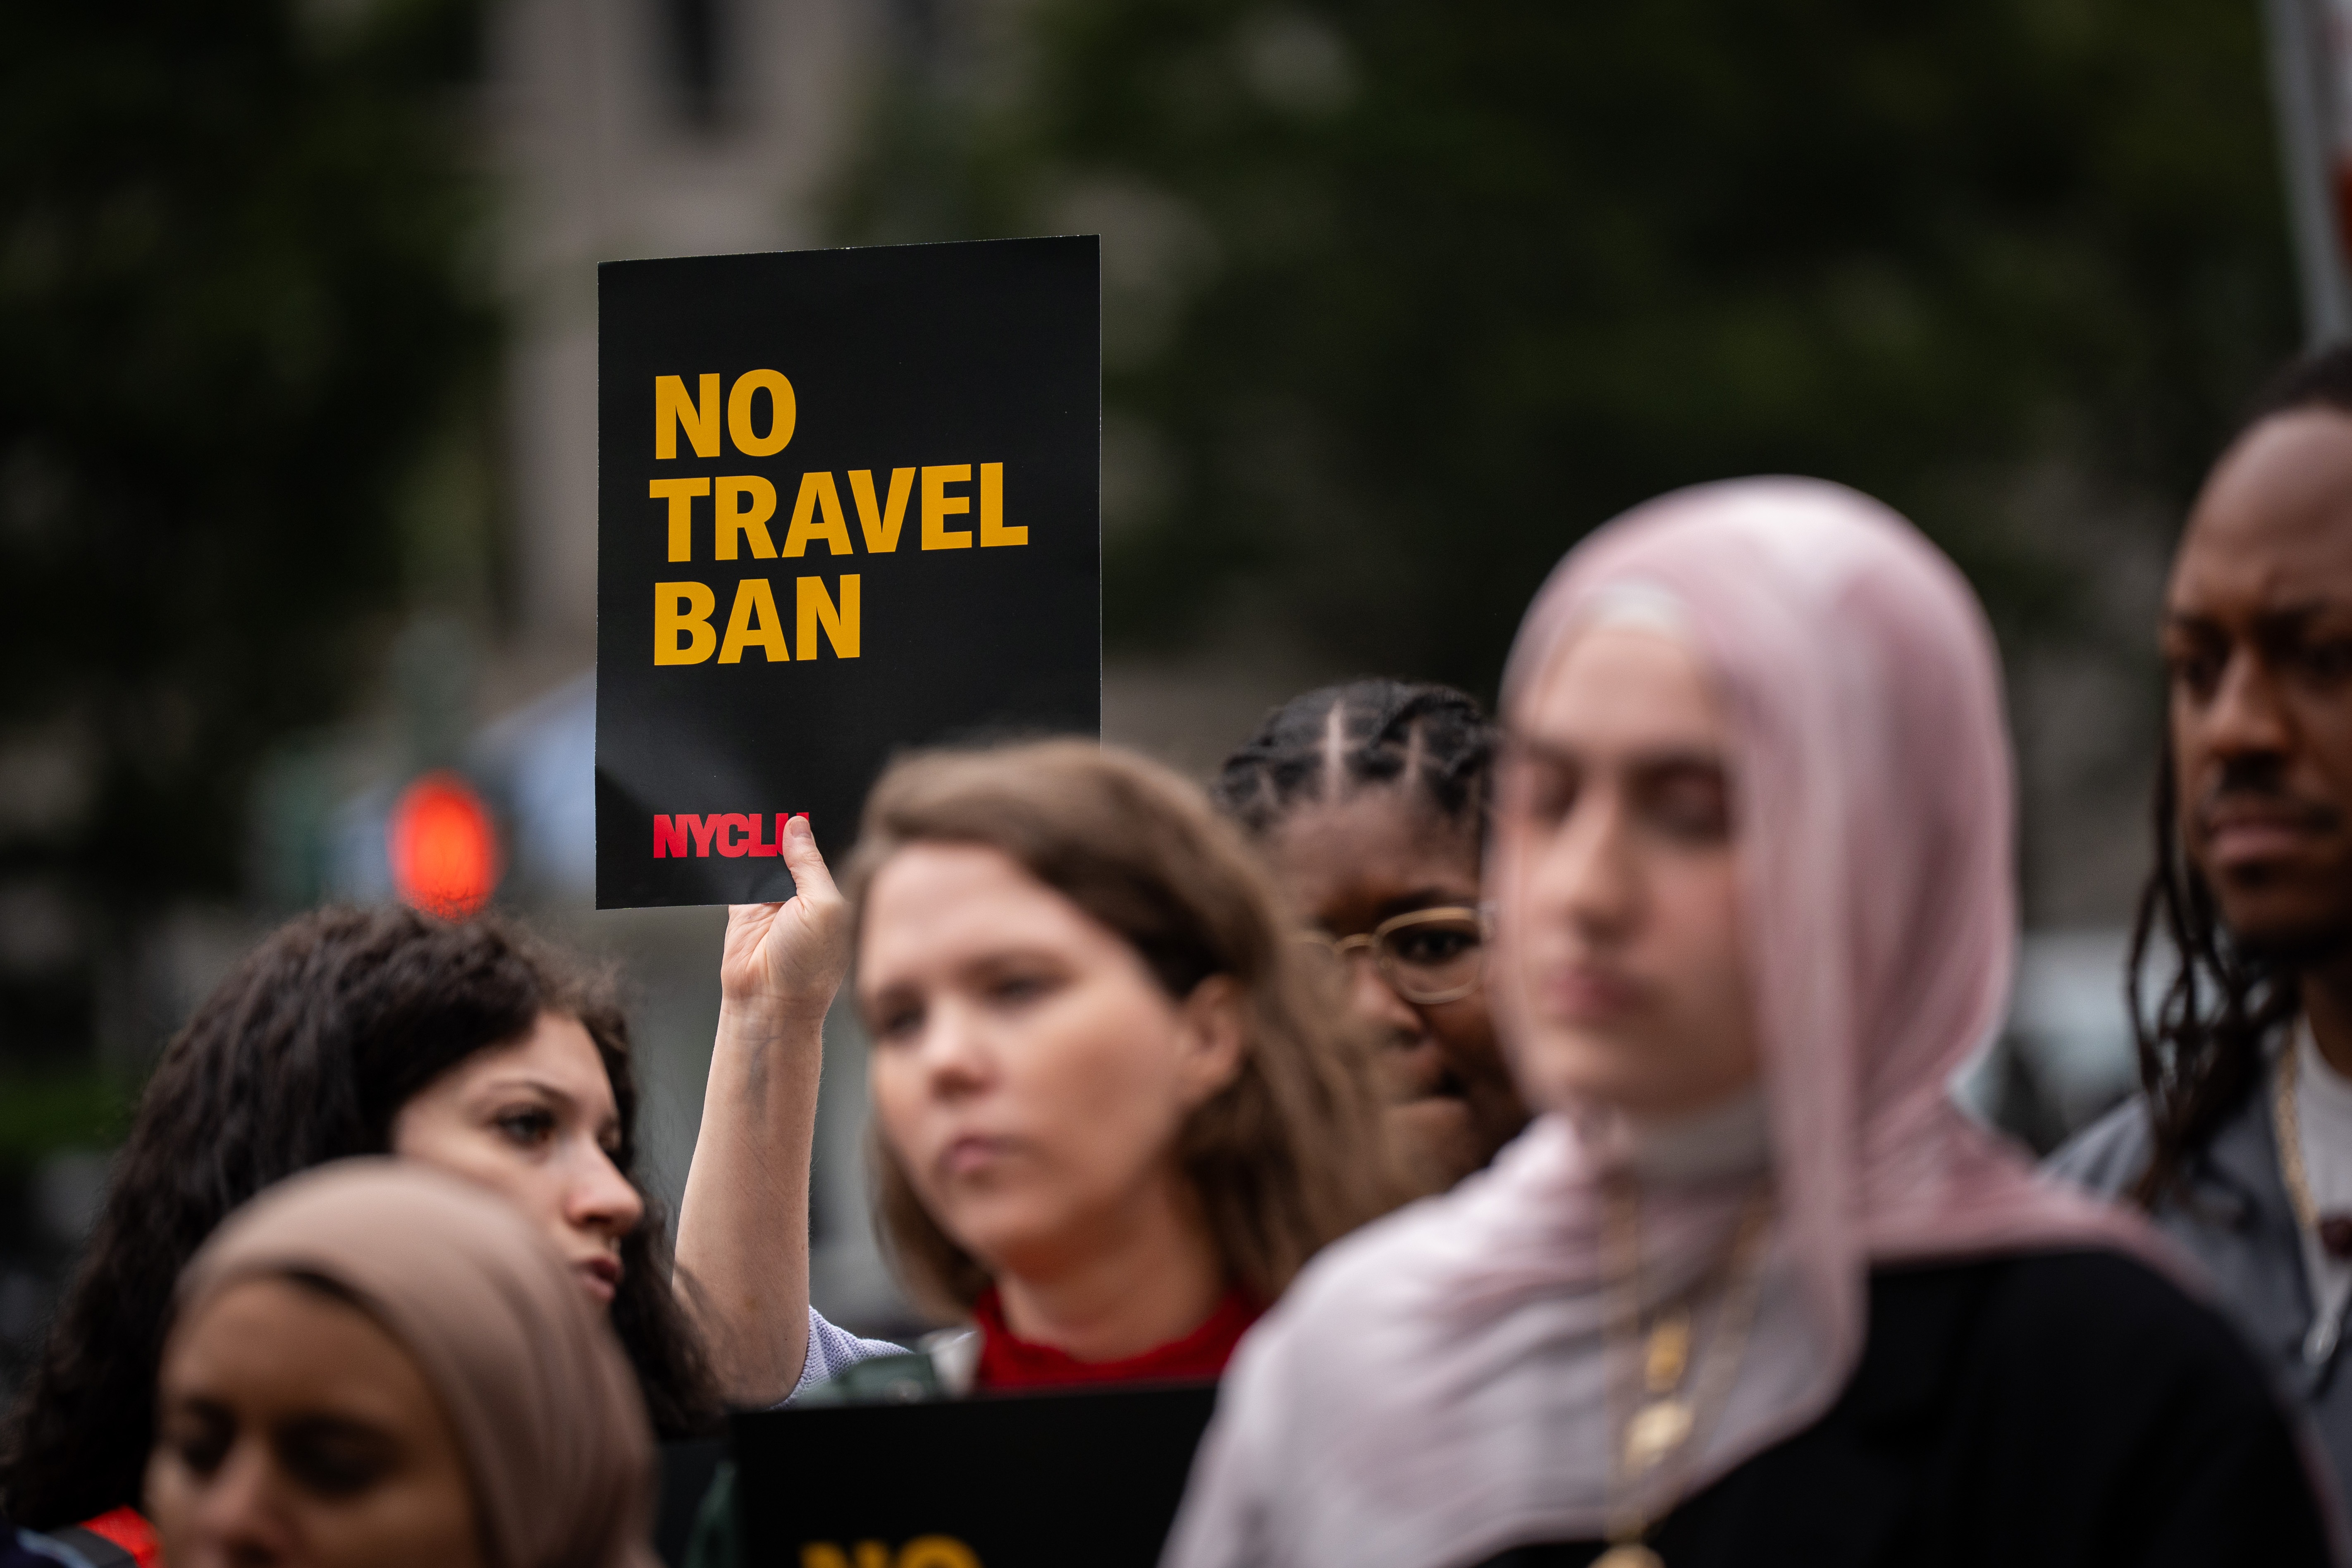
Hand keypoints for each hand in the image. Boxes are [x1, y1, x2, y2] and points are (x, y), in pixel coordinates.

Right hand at [719, 814, 850, 1033]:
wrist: (768, 1002)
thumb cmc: (809, 967)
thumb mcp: (824, 905)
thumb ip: (809, 863)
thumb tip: (797, 825)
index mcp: (831, 891)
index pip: (818, 848)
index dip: (806, 828)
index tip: (794, 805)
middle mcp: (802, 894)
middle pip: (787, 847)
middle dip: (777, 830)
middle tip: (766, 807)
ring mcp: (772, 900)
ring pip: (760, 856)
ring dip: (752, 841)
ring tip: (744, 817)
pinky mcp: (742, 907)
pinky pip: (735, 873)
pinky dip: (731, 857)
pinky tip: (728, 840)